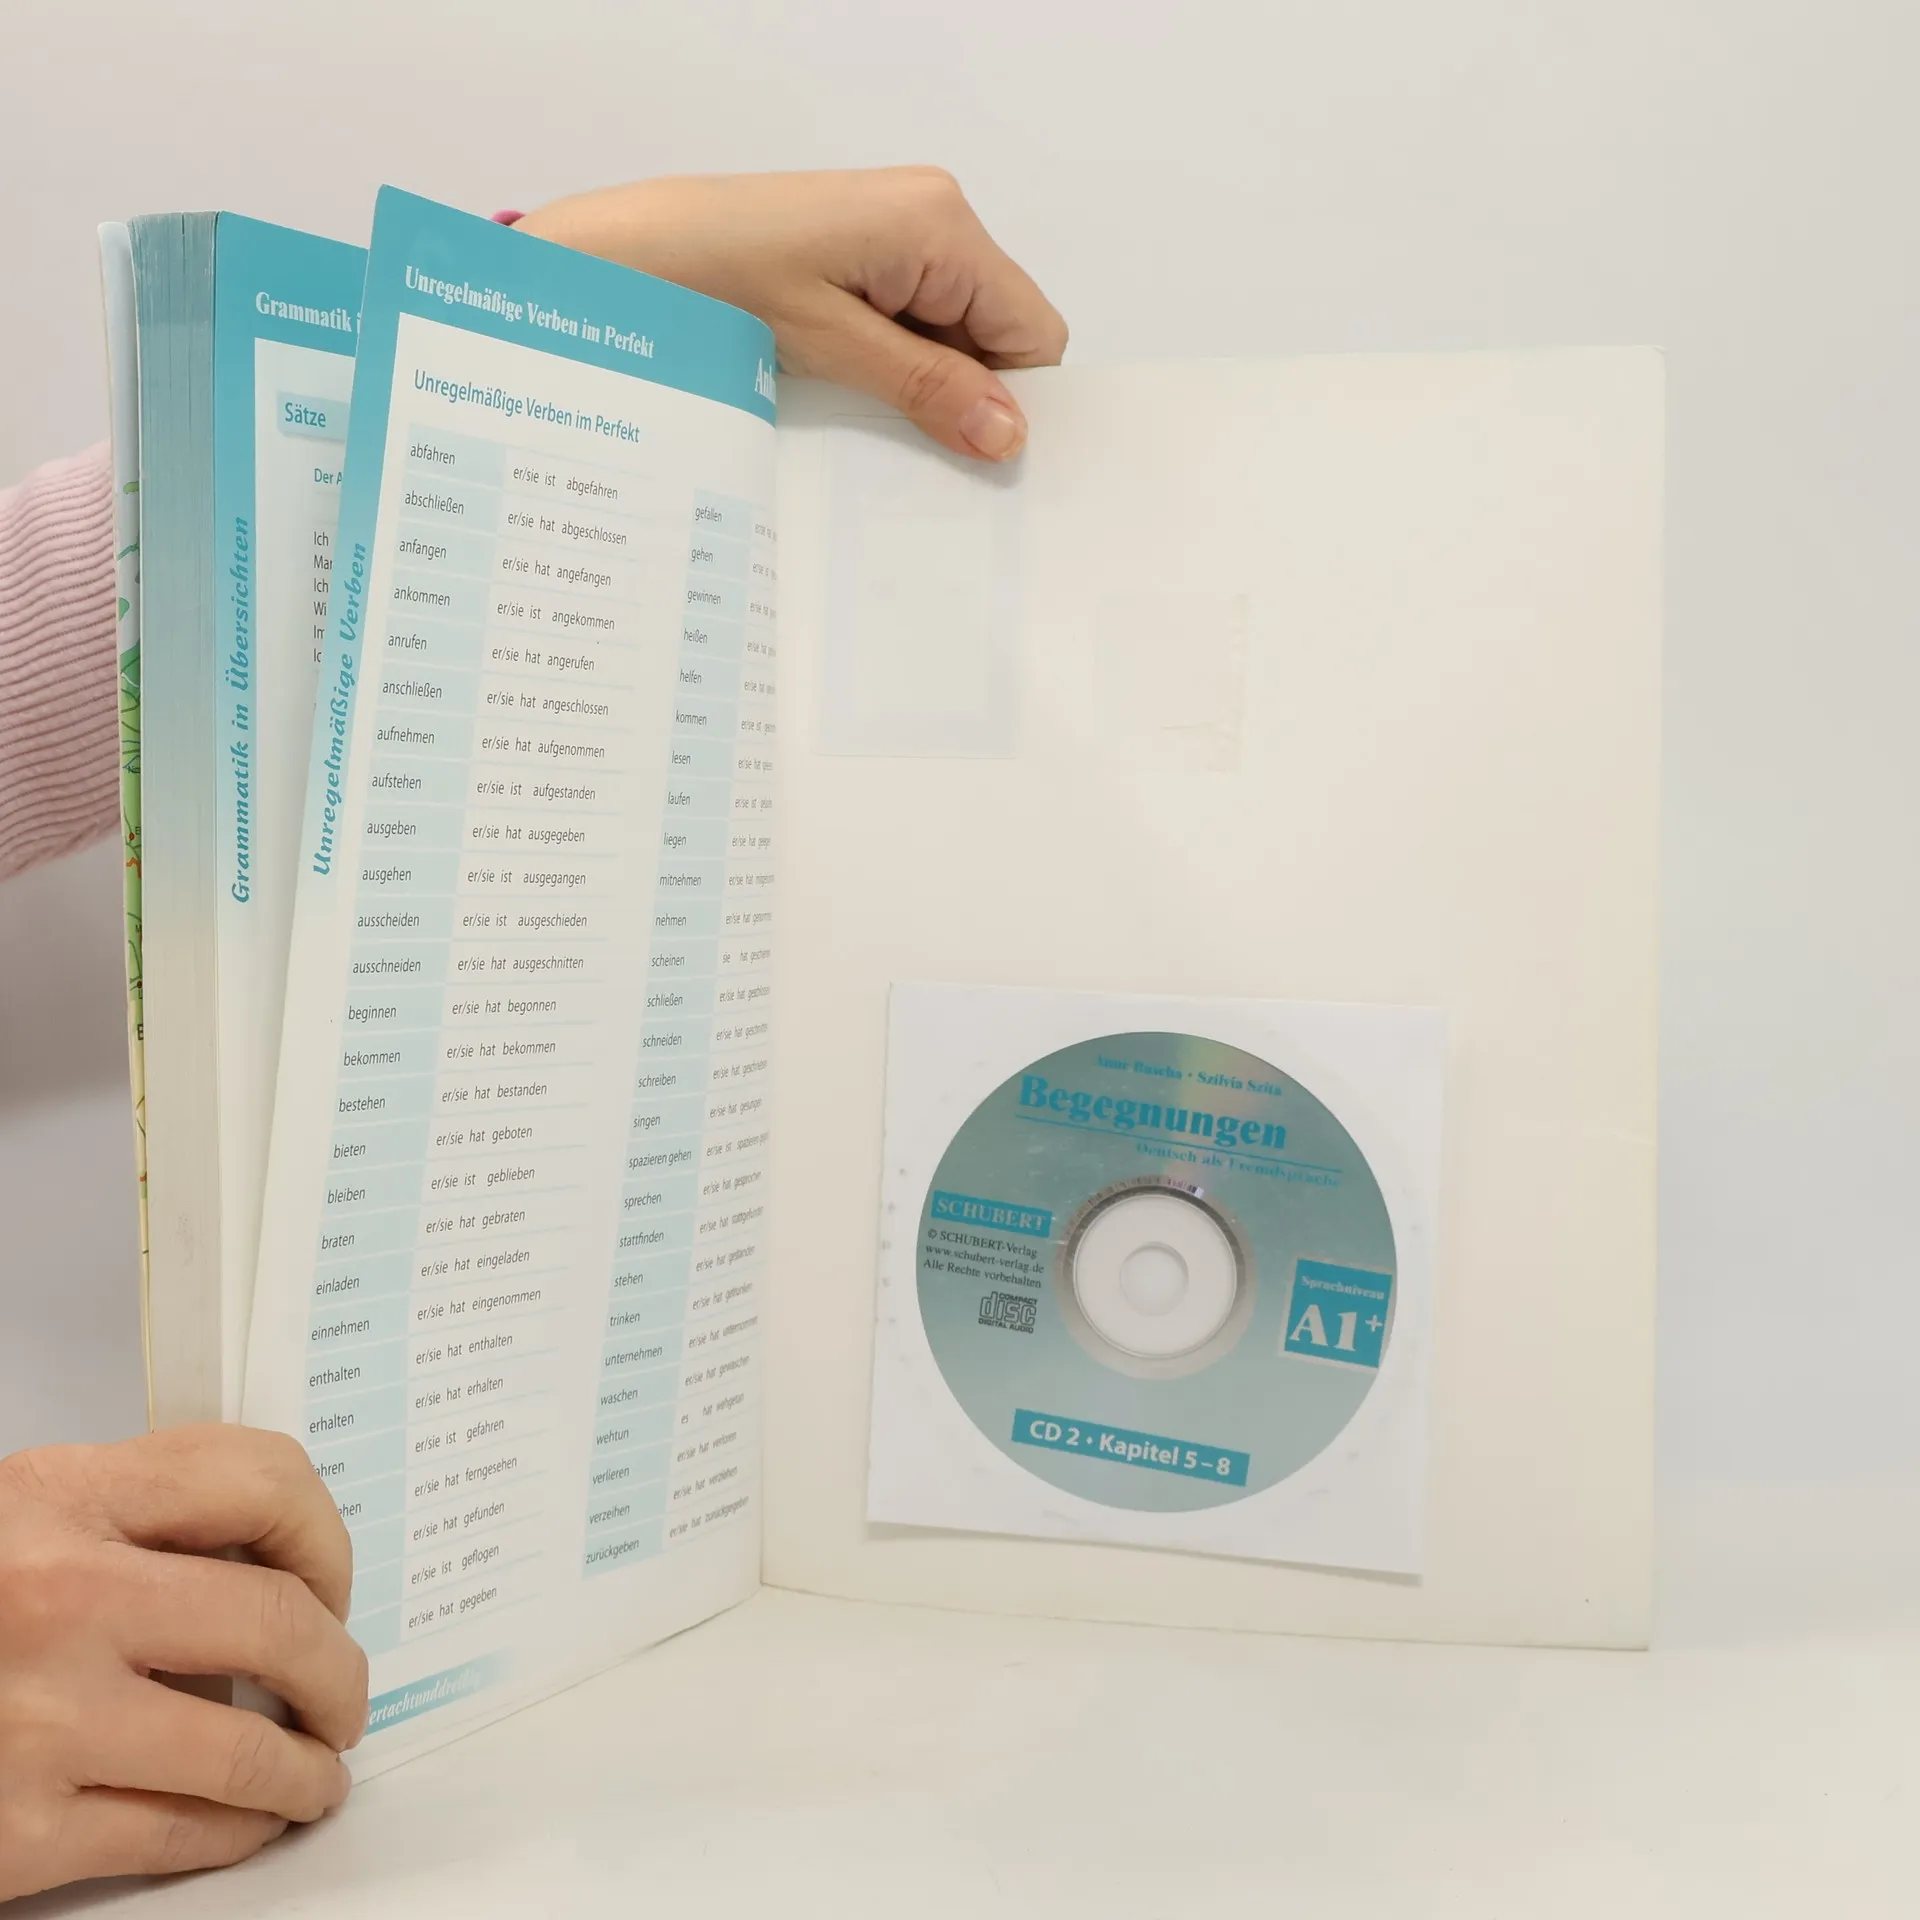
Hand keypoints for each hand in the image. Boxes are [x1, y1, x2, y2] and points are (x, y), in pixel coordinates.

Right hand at [0, 1425, 367, 1899]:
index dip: (322, 1533)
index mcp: (56, 1498)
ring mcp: (42, 1722)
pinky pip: (180, 1834)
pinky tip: (249, 1820)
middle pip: (278, 1622)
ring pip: (247, 1748)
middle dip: (338, 1668)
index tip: (331, 1575)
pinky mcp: (14, 1835)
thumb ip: (127, 1519)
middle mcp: (60, 1600)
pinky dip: (240, 1830)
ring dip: (307, 1766)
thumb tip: (268, 1557)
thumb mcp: (12, 1522)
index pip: (258, 1479)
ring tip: (316, 1769)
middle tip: (341, 1691)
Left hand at [515, 168, 1067, 462]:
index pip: (1033, 330)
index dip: (1016, 399)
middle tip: (919, 454)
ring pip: (954, 334)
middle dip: (968, 394)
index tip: (978, 458)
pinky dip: (894, 365)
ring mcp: (896, 232)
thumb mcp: (832, 347)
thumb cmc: (719, 280)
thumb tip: (1010, 436)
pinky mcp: (860, 251)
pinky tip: (853, 393)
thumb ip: (928, 387)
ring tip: (871, 419)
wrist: (625, 252)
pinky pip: (910, 321)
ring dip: (924, 383)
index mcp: (940, 225)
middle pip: (997, 332)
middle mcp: (932, 216)